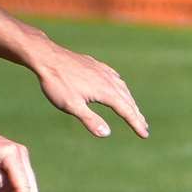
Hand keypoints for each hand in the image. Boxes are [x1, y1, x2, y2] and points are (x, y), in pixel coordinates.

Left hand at [31, 39, 149, 138]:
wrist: (47, 57)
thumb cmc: (57, 83)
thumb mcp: (71, 105)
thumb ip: (90, 119)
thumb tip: (106, 133)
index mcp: (105, 91)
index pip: (126, 111)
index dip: (136, 123)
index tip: (145, 135)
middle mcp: (108, 79)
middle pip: (128, 100)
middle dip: (136, 114)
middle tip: (144, 127)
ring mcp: (102, 70)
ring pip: (122, 88)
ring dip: (130, 101)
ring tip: (134, 111)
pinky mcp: (95, 65)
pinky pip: (114, 77)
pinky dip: (121, 87)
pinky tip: (119, 88)